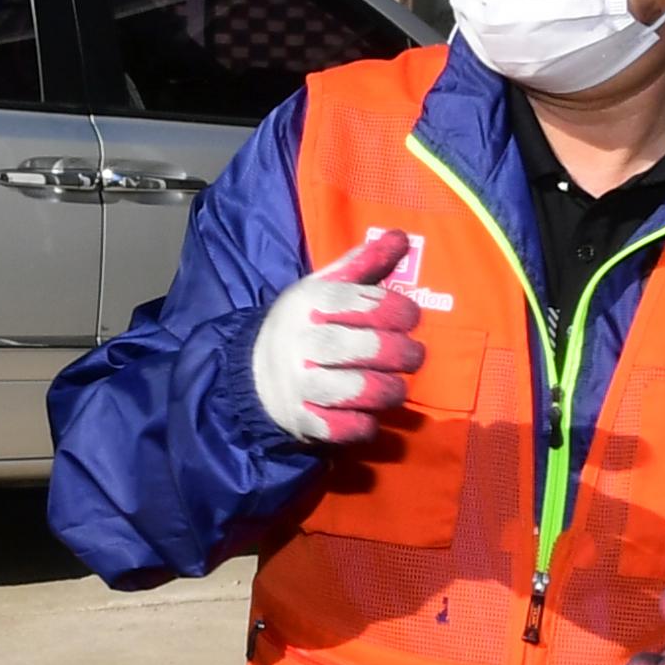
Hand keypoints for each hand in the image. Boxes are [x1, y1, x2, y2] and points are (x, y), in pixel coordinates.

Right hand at [251, 228, 427, 444]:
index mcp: (310, 304)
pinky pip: (340, 428)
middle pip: (361, 347)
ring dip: (387, 391)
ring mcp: (300, 384)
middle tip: (414, 355)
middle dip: (399, 352)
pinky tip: (370, 416)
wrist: (250, 372)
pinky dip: (362, 425)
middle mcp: (303, 343)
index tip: (411, 317)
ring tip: (397, 387)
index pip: (359, 302)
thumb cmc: (303, 325)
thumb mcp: (324, 288)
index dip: (396, 309)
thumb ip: (364, 265)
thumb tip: (401, 236)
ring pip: (354, 389)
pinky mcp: (301, 420)